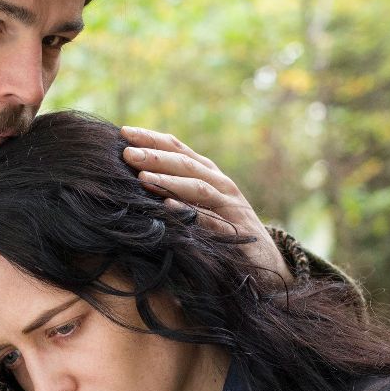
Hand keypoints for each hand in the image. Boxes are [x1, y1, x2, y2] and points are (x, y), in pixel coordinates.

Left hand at [119, 126, 290, 284]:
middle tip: (127, 153)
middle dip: (156, 156)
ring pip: (199, 188)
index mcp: (210, 174)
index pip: (179, 149)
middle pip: (187, 164)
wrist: (266, 259)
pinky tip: (168, 207)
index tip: (124, 131)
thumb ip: (176, 187)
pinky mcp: (237, 233)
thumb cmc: (225, 227)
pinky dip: (190, 213)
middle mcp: (222, 185)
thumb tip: (135, 172)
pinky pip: (211, 221)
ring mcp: (231, 207)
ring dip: (170, 181)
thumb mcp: (201, 202)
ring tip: (142, 176)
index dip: (153, 138)